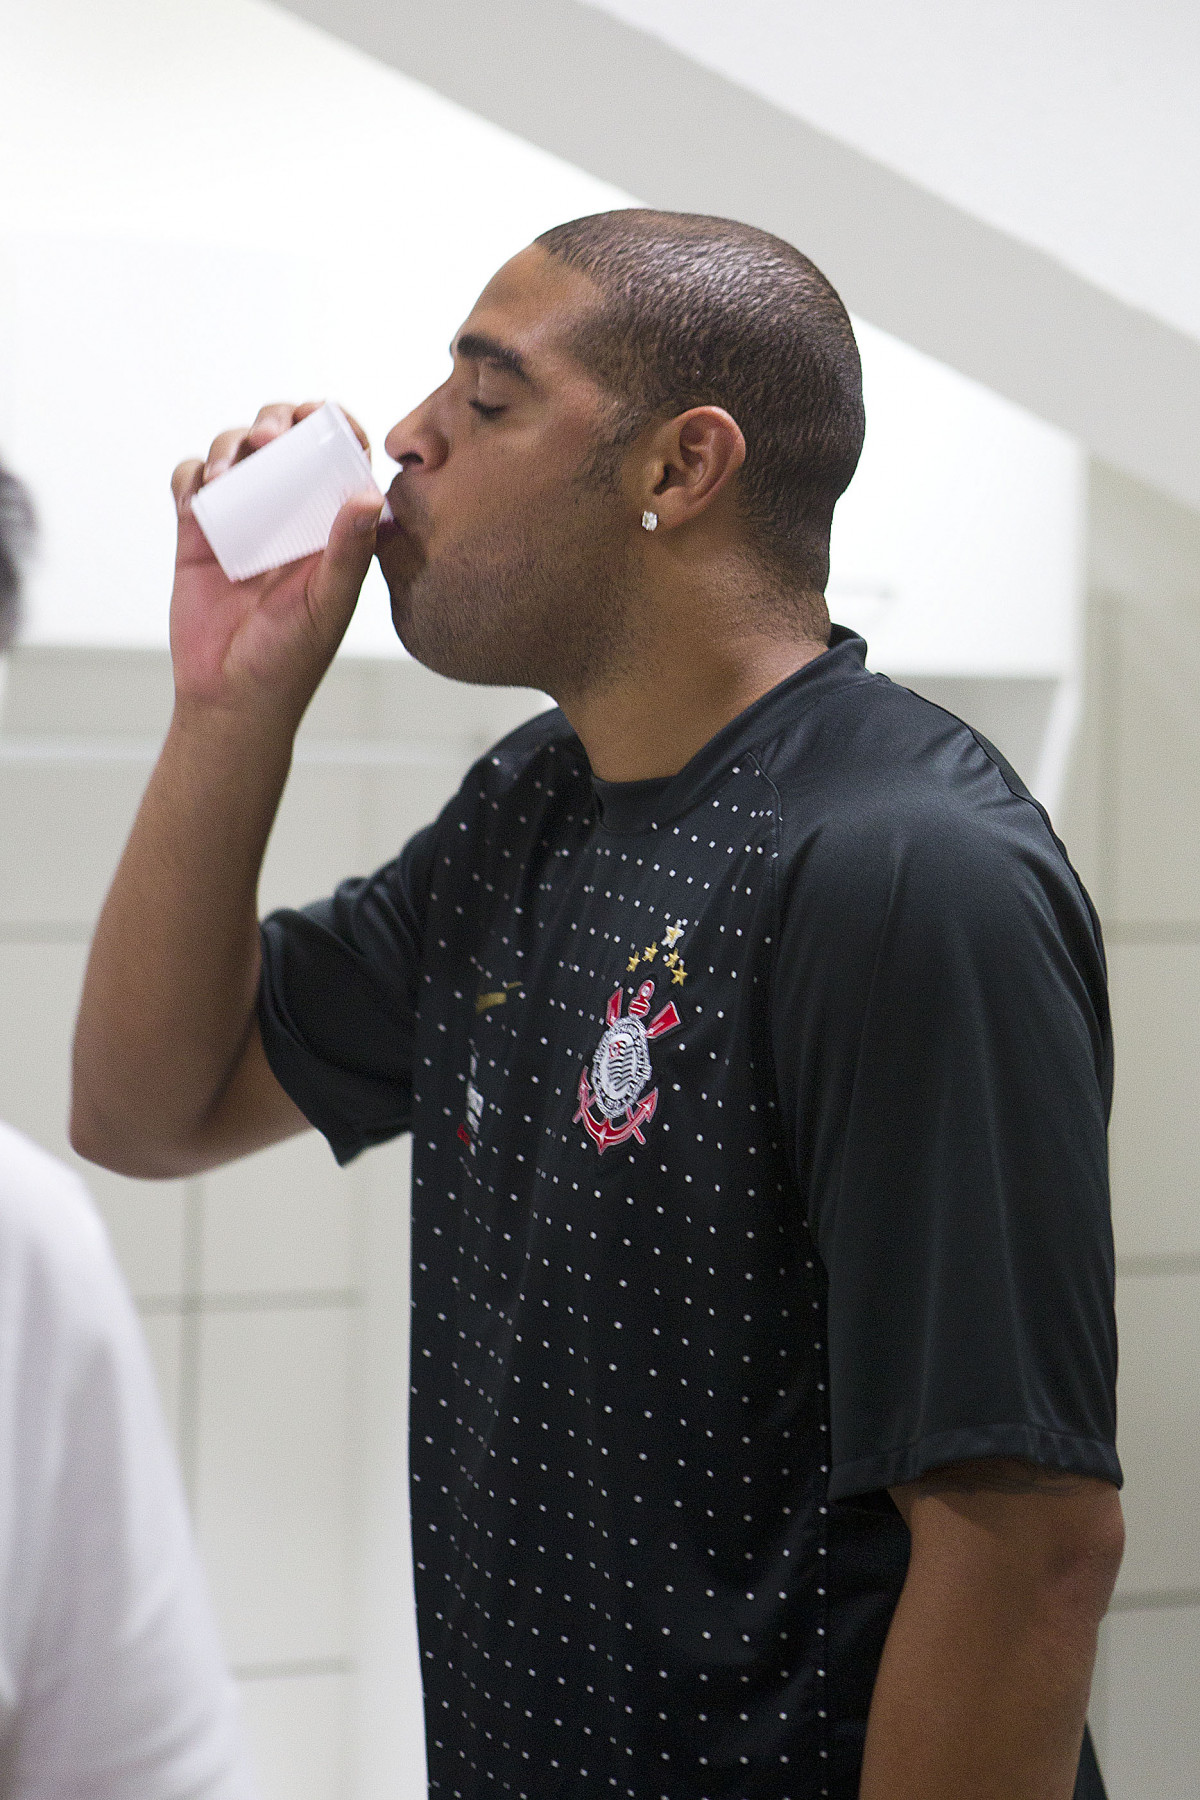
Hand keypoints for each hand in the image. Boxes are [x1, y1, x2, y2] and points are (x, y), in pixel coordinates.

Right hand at [169, 401, 382, 733]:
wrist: (229, 698)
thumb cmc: (290, 660)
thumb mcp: (328, 606)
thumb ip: (350, 553)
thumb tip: (370, 494)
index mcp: (330, 525)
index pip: (339, 457)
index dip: (333, 425)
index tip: (321, 416)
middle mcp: (289, 514)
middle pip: (282, 440)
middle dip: (275, 422)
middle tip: (269, 438)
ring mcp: (242, 519)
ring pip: (234, 452)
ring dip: (228, 445)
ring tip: (226, 472)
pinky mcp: (197, 532)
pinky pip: (190, 483)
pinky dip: (191, 475)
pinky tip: (197, 494)